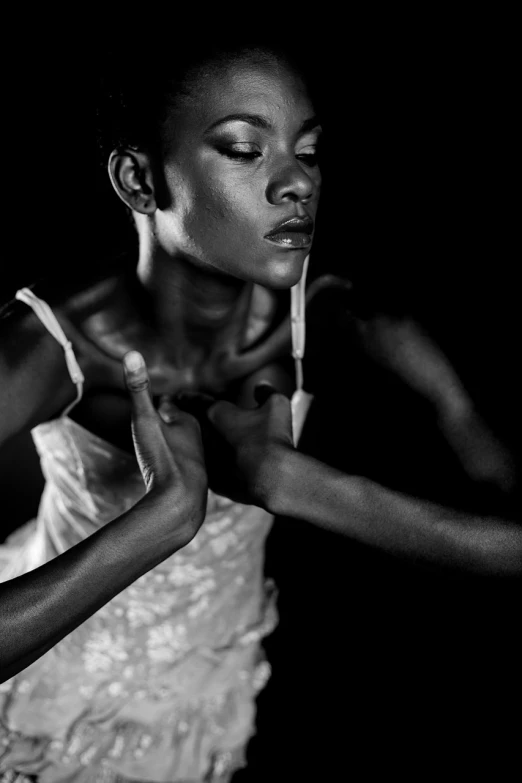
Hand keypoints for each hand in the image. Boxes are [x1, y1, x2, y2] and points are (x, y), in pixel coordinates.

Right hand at [123, 351, 207, 540]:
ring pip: (176, 450)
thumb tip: (131, 352)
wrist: (179, 506)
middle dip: (161, 426)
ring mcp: (196, 465)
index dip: (153, 406)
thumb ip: (138, 389)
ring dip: (164, 449)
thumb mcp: (145, 421)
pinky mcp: (191, 487)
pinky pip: (175, 473)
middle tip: (150, 428)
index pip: (166, 406)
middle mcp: (198, 442)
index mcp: (190, 422)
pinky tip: (161, 481)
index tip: (145, 405)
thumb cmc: (163, 459)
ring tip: (154, 453)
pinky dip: (166, 471)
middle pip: (173, 428)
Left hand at [177, 384, 293, 507]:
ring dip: (192, 445)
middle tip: (178, 417)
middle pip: (189, 425)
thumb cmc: (273, 438)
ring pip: (194, 450)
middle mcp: (205, 436)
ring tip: (194, 443)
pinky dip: (206, 467)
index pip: (196, 401)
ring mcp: (207, 460)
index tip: (180, 396)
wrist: (273, 478)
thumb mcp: (277, 405)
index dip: (188, 398)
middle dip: (184, 420)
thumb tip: (261, 386)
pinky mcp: (214, 482)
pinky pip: (206, 471)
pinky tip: (209, 468)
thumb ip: (266, 392)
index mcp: (216, 413)